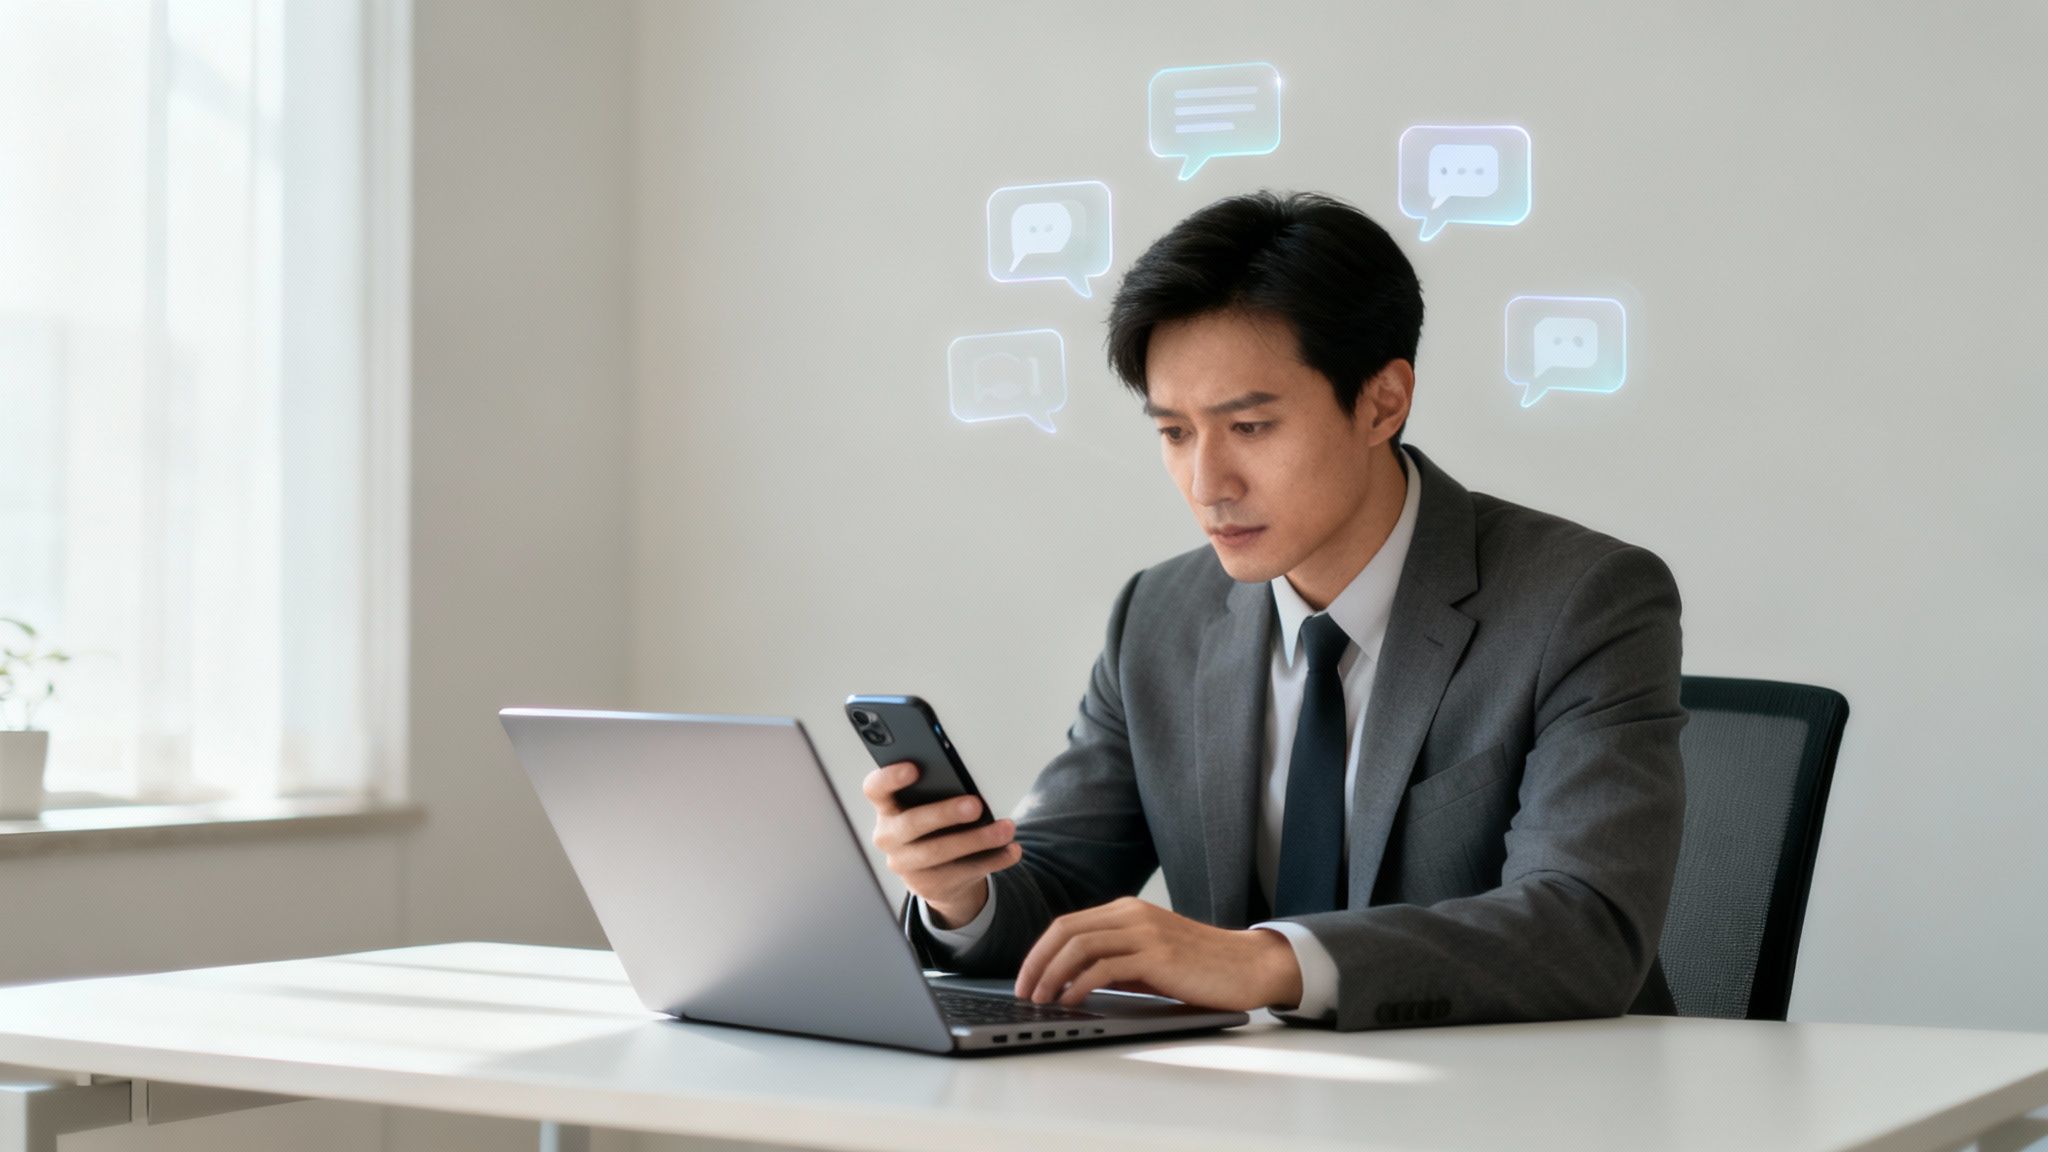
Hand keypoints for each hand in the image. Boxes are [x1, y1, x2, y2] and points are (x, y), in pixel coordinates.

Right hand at [862, 760, 1020, 927]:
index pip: (875, 789)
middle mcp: (889, 838)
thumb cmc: (932, 825)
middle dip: (944, 814)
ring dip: (977, 840)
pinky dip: (993, 860)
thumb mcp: (926, 806)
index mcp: (886, 808)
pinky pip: (964, 872)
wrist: (933, 873)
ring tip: (1005, 829)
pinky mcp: (931, 886)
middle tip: (975, 805)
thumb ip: (936, 791)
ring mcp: (907, 866)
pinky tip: (1011, 850)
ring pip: (940, 853)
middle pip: (911, 824)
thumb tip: (967, 780)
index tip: (914, 767)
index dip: (889, 778)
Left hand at [1014, 897, 1303, 1011]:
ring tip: (1041, 1000)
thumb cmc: (1199, 967)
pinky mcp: (1156, 955)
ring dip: (1052, 975)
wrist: (1247, 965)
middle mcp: (1132, 914)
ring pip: (1079, 946)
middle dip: (1036, 963)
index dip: (1039, 951)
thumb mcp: (1149, 959)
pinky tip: (1071, 1001)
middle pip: (1065, 931)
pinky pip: (1104, 967)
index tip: (1025, 977)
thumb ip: (1114, 962)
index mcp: (1127, 910)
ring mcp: (1144, 932)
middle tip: (1023, 991)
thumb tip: (1071, 981)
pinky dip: (1079, 984)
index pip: (1068, 924)